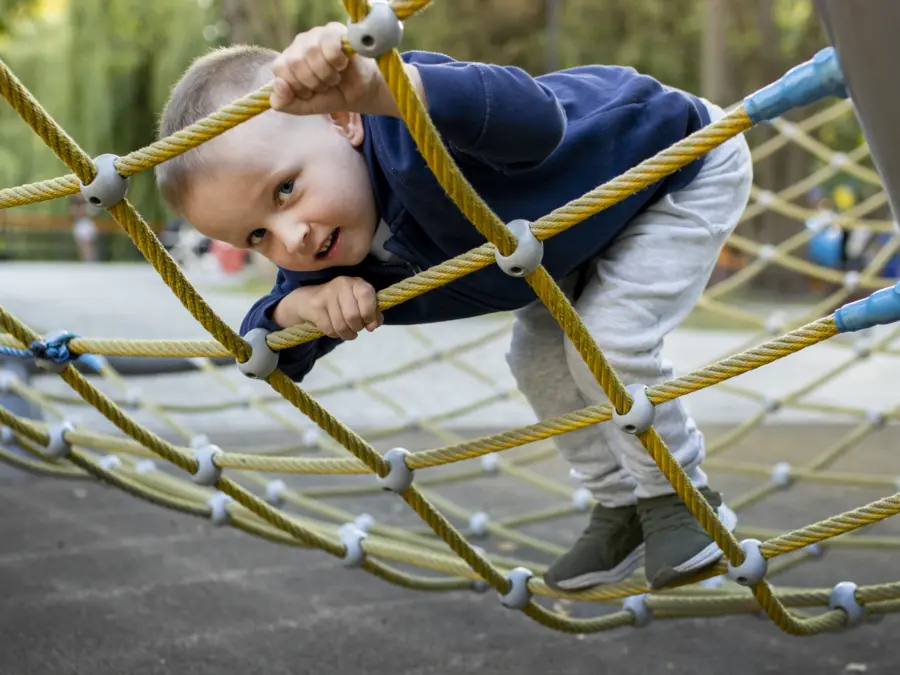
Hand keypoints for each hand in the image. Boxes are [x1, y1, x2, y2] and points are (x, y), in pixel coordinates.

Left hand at [269, 22, 385, 115]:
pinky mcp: (333, 31)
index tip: (310, 93)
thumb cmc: (332, 96)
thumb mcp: (306, 107)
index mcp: (287, 61)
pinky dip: (337, 62)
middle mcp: (298, 44)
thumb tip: (278, 84)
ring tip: (335, 78)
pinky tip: (342, 65)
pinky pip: (329, 46)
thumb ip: (285, 103)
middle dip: (313, 82)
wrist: (360, 93)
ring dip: (326, 74)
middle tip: (325, 86)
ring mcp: (315, 34)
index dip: (297, 86)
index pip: (280, 69)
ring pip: (311, 52)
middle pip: (295, 61)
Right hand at [276, 277, 383, 340]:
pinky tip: (335, 330)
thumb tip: (373, 325)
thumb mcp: (359, 303)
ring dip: (347, 334)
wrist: (308, 299)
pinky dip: (334, 335)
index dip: (370, 314)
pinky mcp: (315, 306)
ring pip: (341, 325)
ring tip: (347, 332)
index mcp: (356, 283)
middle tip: (355, 328)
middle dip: (357, 328)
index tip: (369, 324)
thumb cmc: (340, 303)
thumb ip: (372, 313)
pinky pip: (329, 329)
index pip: (367, 296)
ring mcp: (327, 294)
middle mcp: (342, 284)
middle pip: (353, 316)